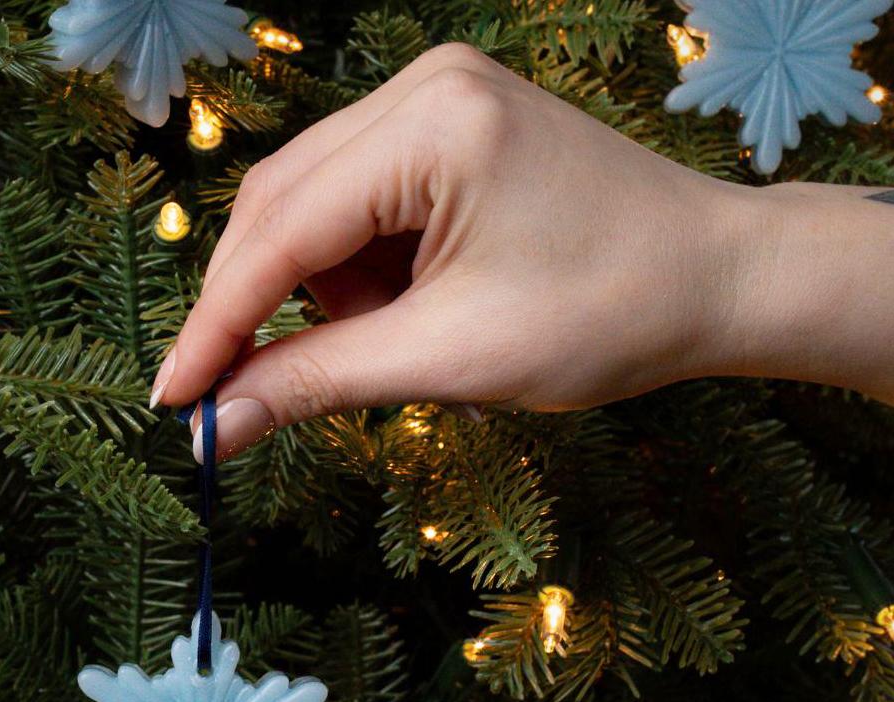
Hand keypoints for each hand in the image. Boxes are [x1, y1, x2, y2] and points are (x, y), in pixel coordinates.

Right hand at [153, 43, 759, 459]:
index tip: (173, 396)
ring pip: (318, 203)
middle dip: (264, 304)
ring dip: (326, 287)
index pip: (280, 229)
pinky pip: (365, 196)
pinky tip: (418, 303)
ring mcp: (440, 95)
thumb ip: (320, 380)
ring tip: (404, 338)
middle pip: (284, 202)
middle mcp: (423, 85)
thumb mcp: (453, 356)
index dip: (216, 322)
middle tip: (242, 393)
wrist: (720, 278)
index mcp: (431, 125)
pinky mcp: (454, 121)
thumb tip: (217, 423)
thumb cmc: (612, 314)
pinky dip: (365, 265)